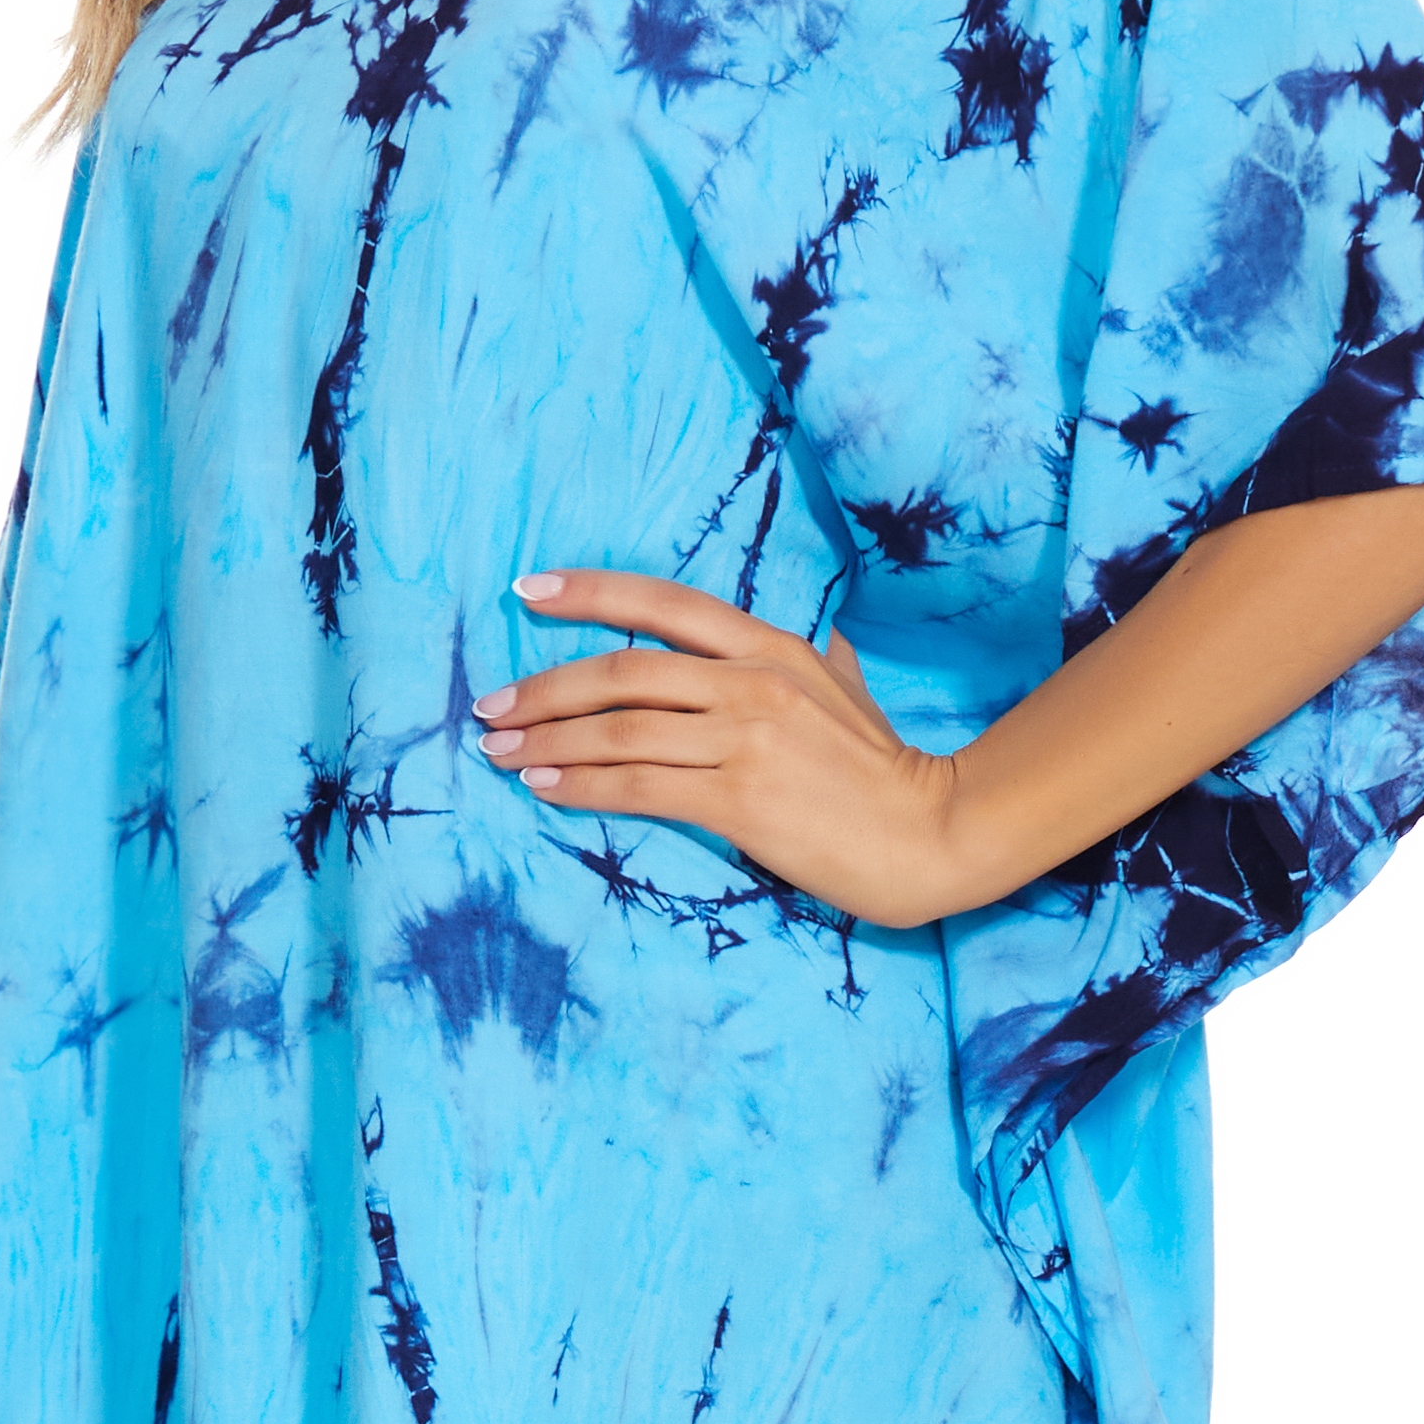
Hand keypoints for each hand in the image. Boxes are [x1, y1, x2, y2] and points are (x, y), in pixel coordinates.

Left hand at [476, 569, 965, 929]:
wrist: (933, 831)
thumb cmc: (891, 771)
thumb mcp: (856, 693)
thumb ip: (828, 666)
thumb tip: (828, 645)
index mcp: (773, 647)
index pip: (664, 604)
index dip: (590, 593)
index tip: (527, 592)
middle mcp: (752, 681)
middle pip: (622, 670)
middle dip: (544, 686)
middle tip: (491, 706)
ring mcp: (745, 738)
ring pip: (619, 729)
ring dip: (547, 740)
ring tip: (499, 752)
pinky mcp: (740, 798)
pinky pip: (639, 785)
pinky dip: (582, 785)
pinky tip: (545, 788)